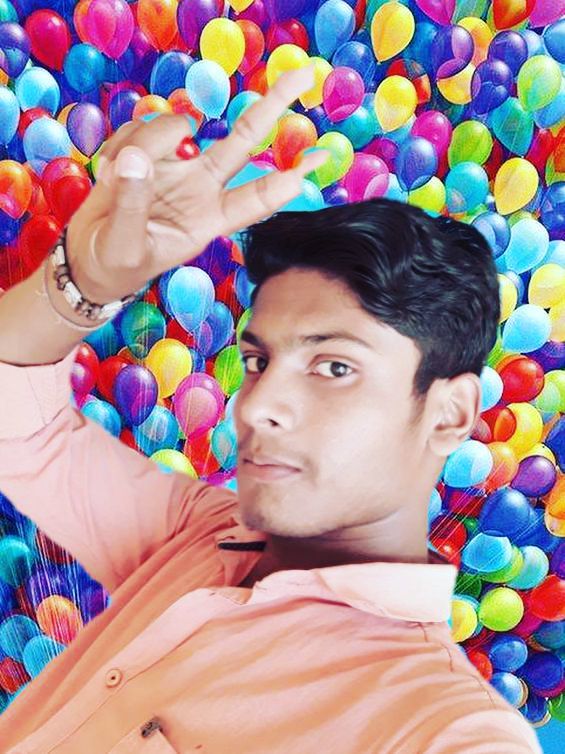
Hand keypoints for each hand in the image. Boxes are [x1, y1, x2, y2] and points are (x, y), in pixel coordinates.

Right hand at [65, 64, 328, 303]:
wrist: (89, 257)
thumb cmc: (117, 264)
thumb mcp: (125, 247)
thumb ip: (132, 206)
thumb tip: (137, 159)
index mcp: (209, 220)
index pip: (255, 199)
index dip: (284, 183)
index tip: (314, 163)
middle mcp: (201, 186)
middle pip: (243, 140)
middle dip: (271, 107)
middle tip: (302, 75)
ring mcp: (176, 163)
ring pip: (174, 126)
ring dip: (143, 143)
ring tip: (114, 181)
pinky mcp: (146, 149)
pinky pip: (137, 127)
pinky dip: (119, 146)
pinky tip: (111, 174)